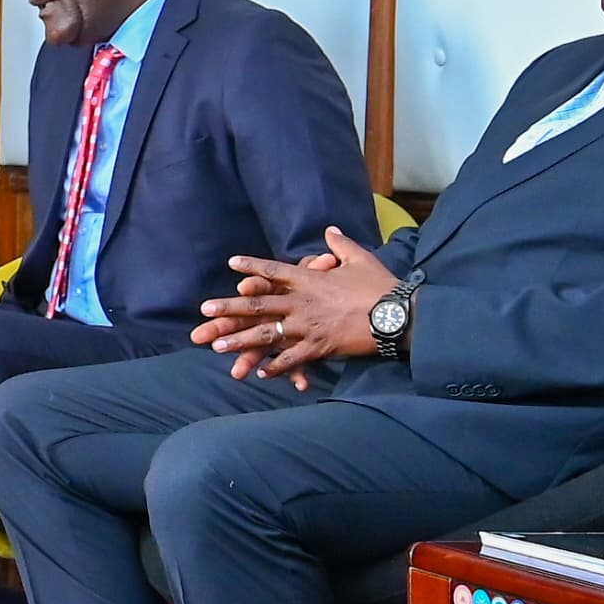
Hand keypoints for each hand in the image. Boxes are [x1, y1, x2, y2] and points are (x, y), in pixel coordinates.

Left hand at [192, 228, 399, 384]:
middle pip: (258, 305)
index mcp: (309, 280)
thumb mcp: (360, 258)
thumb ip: (340, 245)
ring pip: (267, 334)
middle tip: (205, 311)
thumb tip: (331, 229)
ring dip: (241, 341)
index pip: (274, 271)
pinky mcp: (320, 347)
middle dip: (229, 309)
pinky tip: (261, 373)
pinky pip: (293, 359)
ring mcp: (308, 327)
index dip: (252, 267)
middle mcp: (302, 303)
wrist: (398, 314)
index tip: (232, 264)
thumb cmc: (381, 285)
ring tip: (218, 346)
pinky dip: (277, 367)